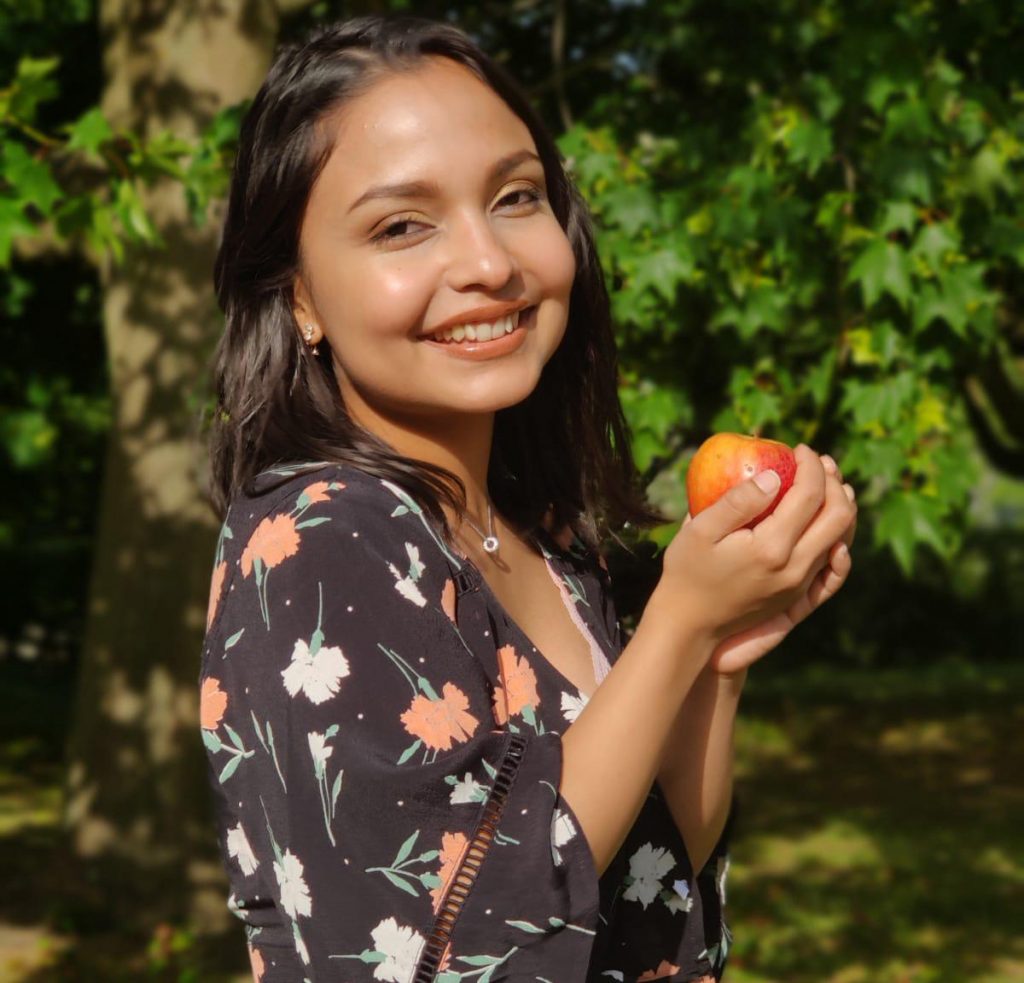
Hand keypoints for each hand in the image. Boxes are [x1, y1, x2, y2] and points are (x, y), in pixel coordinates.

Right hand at [653, 444, 855, 649]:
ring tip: (829, 482)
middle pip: (839, 515)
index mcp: (771, 548)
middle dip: (834, 481)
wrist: (690, 624)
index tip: (799, 449)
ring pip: (843, 538)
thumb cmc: (687, 571)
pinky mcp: (798, 594)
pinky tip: (828, 520)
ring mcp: (800, 584)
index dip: (810, 465)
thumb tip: (774, 475)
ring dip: (842, 505)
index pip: (809, 495)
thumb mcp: (699, 531)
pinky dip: (839, 534)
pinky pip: (834, 562)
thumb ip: (738, 502)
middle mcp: (795, 568)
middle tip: (818, 461)